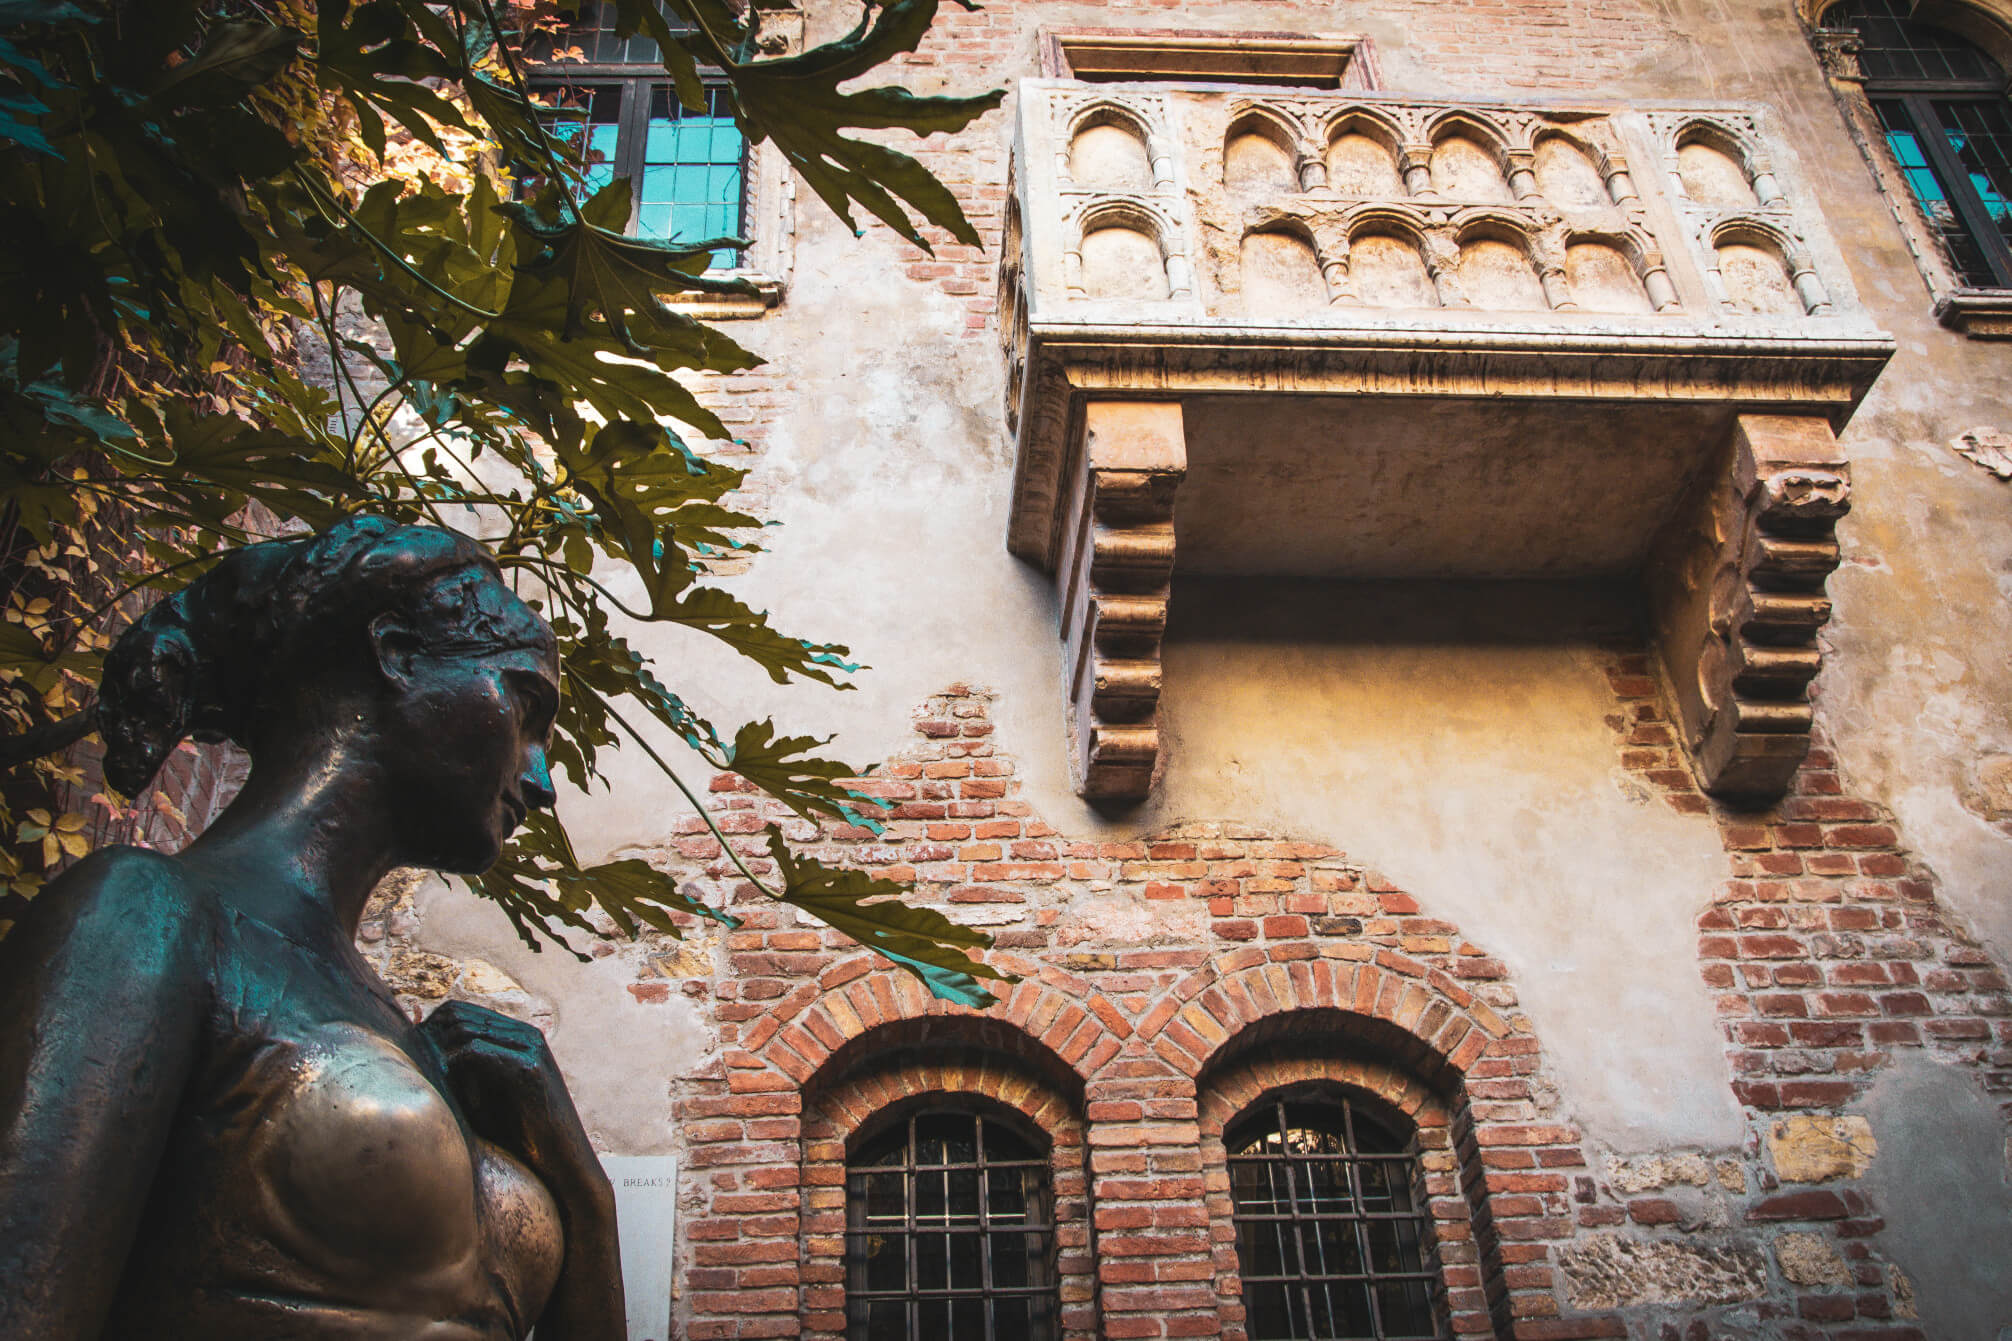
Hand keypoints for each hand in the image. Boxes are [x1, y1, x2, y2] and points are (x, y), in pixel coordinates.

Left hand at [421, 1000, 608, 1209]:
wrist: (561, 1164)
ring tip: (433, 1088)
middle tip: (416, 1074)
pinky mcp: (529, 1069)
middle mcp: (525, 1035)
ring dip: (440, 1058)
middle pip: (457, 1016)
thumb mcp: (485, 1097)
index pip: (458, 1010)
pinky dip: (454, 1072)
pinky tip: (451, 1097)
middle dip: (430, 1041)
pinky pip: (475, 1053)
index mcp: (516, 1036)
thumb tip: (416, 1062)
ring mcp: (530, 1049)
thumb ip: (461, 1076)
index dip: (429, 1030)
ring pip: (463, 1032)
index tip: (411, 1061)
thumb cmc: (520, 1136)